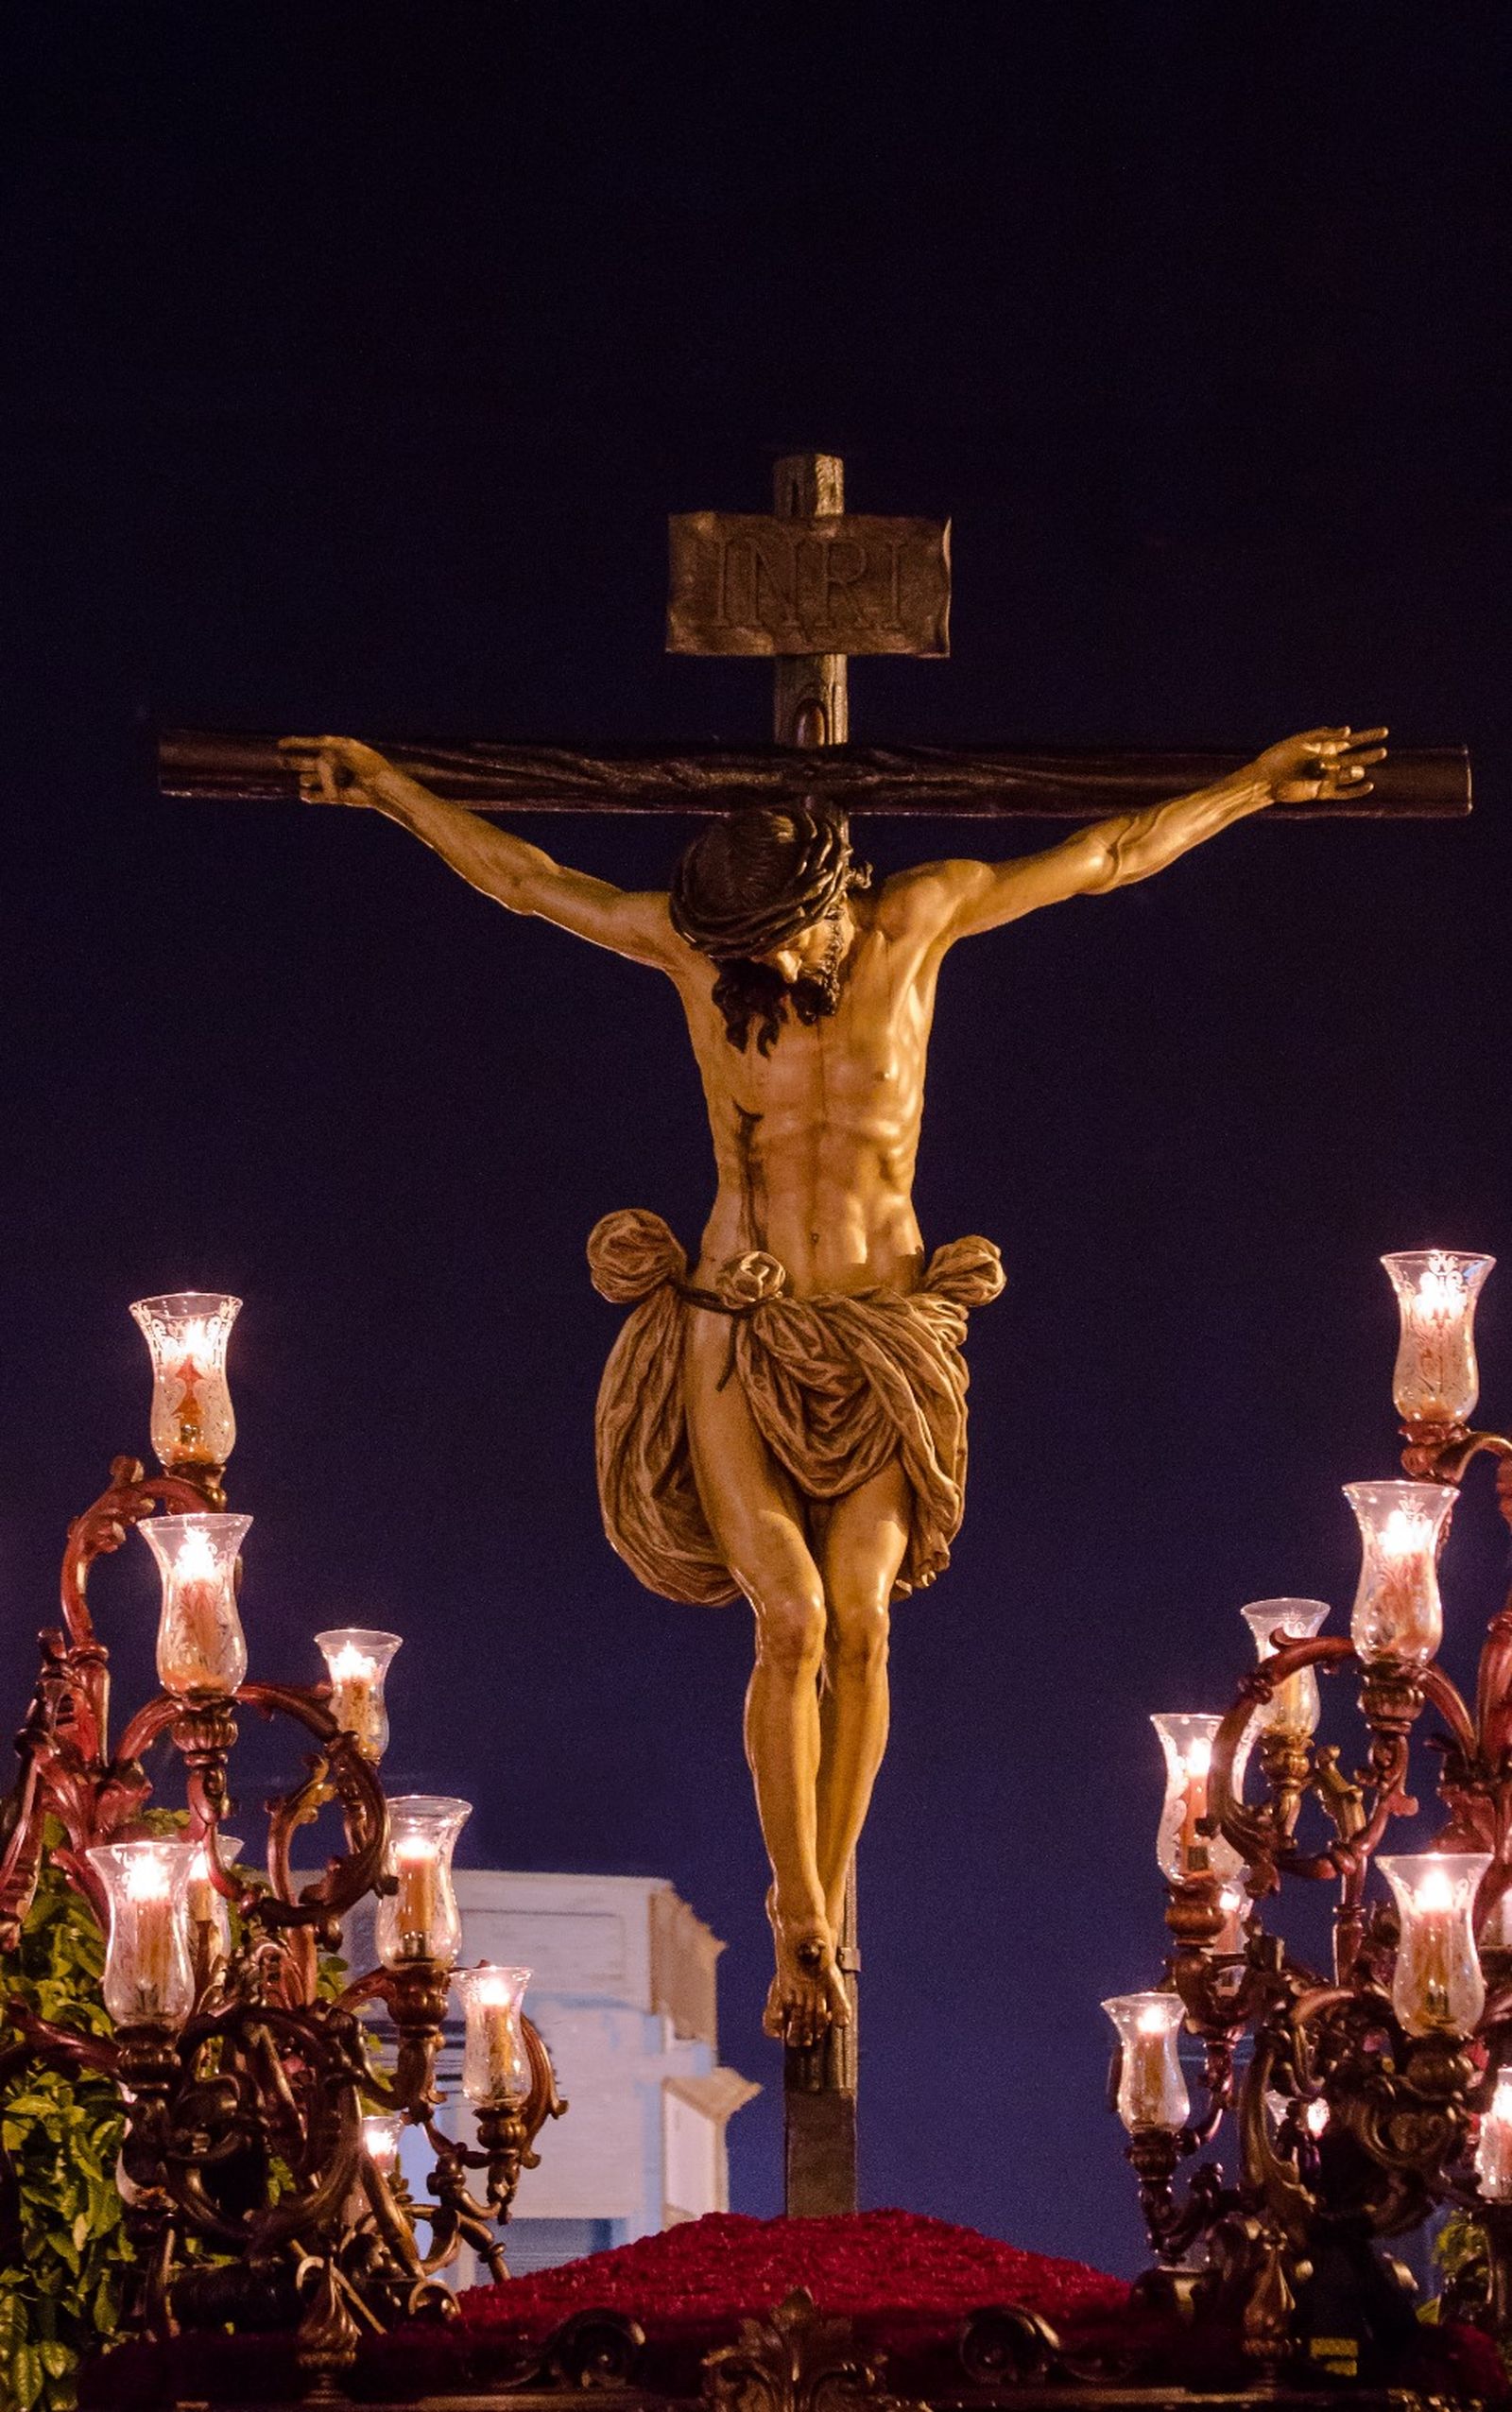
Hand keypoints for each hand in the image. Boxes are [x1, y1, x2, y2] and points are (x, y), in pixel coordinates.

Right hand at [278, 734, 393, 806]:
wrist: (381, 786)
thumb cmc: (365, 764)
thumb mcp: (343, 752)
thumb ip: (323, 755)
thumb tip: (311, 769)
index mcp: (337, 748)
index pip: (312, 743)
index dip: (296, 743)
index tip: (281, 744)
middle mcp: (334, 763)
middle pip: (308, 761)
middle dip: (296, 761)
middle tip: (283, 762)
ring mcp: (334, 780)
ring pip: (311, 778)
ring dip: (307, 778)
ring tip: (304, 778)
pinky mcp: (336, 796)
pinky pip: (319, 796)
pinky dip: (312, 796)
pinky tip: (305, 795)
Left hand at [1250, 725, 1388, 803]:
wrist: (1266, 777)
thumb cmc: (1281, 756)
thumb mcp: (1304, 740)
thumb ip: (1325, 735)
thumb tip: (1348, 730)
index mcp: (1326, 747)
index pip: (1353, 740)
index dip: (1369, 735)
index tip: (1385, 731)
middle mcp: (1330, 762)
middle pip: (1356, 756)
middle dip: (1370, 753)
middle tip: (1384, 750)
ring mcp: (1327, 777)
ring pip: (1349, 773)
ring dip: (1357, 770)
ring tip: (1360, 768)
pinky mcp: (1322, 792)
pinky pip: (1344, 793)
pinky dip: (1356, 790)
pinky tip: (1369, 785)